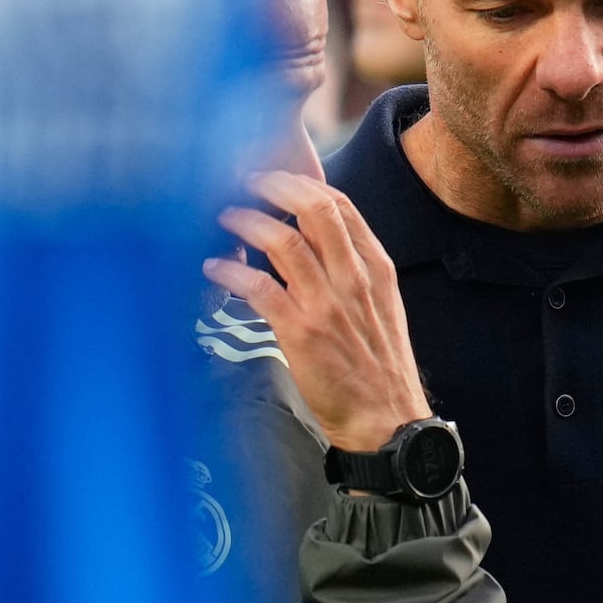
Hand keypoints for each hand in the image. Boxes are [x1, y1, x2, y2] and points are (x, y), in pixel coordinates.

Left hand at [205, 162, 432, 455]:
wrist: (387, 421)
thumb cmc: (378, 368)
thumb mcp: (381, 308)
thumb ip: (353, 273)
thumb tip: (316, 245)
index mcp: (375, 269)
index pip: (341, 207)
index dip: (303, 185)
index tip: (276, 181)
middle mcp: (353, 279)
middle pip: (313, 209)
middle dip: (274, 186)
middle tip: (246, 183)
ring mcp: (327, 304)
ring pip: (282, 241)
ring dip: (247, 222)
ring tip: (227, 218)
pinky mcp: (301, 332)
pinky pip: (259, 288)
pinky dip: (232, 273)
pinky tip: (215, 269)